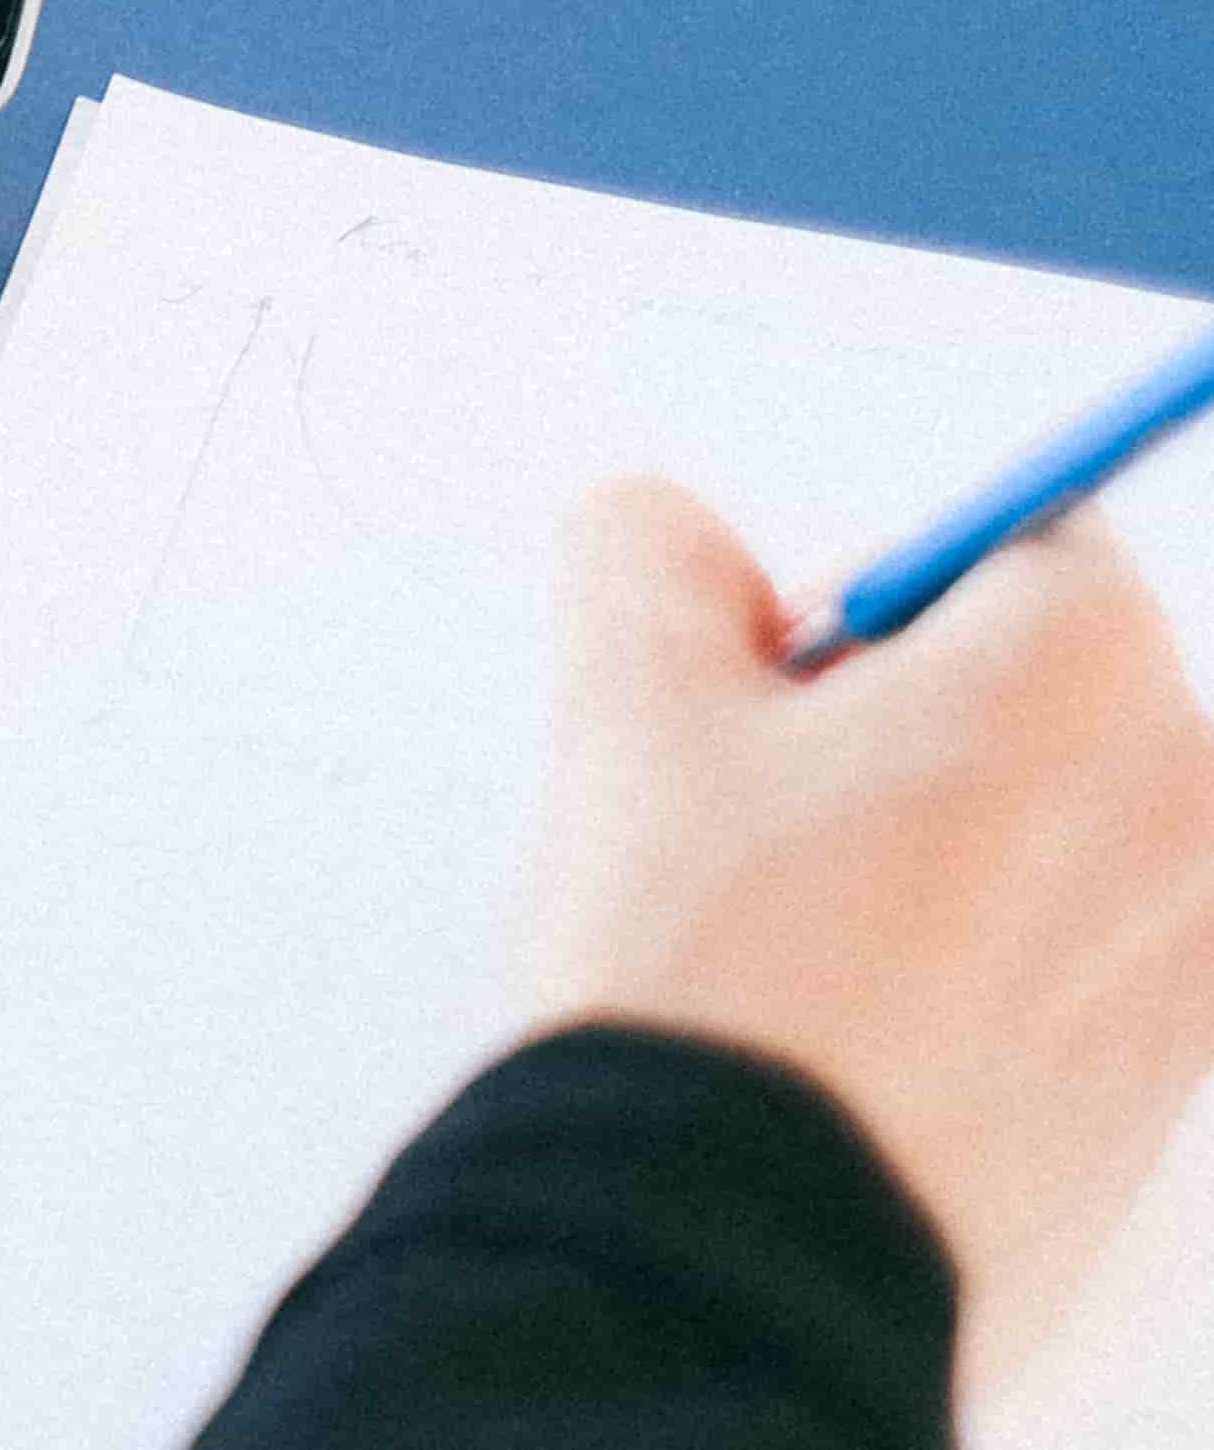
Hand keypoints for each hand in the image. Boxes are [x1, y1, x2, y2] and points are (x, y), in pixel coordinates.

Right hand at [523, 474, 1213, 1383]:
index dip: (868, 602)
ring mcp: (1199, 964)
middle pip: (1045, 696)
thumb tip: (674, 541)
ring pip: (1051, 837)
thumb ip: (648, 551)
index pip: (1009, 547)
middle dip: (907, 726)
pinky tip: (851, 1030)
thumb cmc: (715, 969)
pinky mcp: (1168, 1090)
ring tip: (794, 940)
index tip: (779, 683)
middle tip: (762, 815)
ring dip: (936, 852)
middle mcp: (1193, 805)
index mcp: (1090, 670)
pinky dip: (971, 972)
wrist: (747, 1242)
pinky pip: (1068, 970)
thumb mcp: (626, 699)